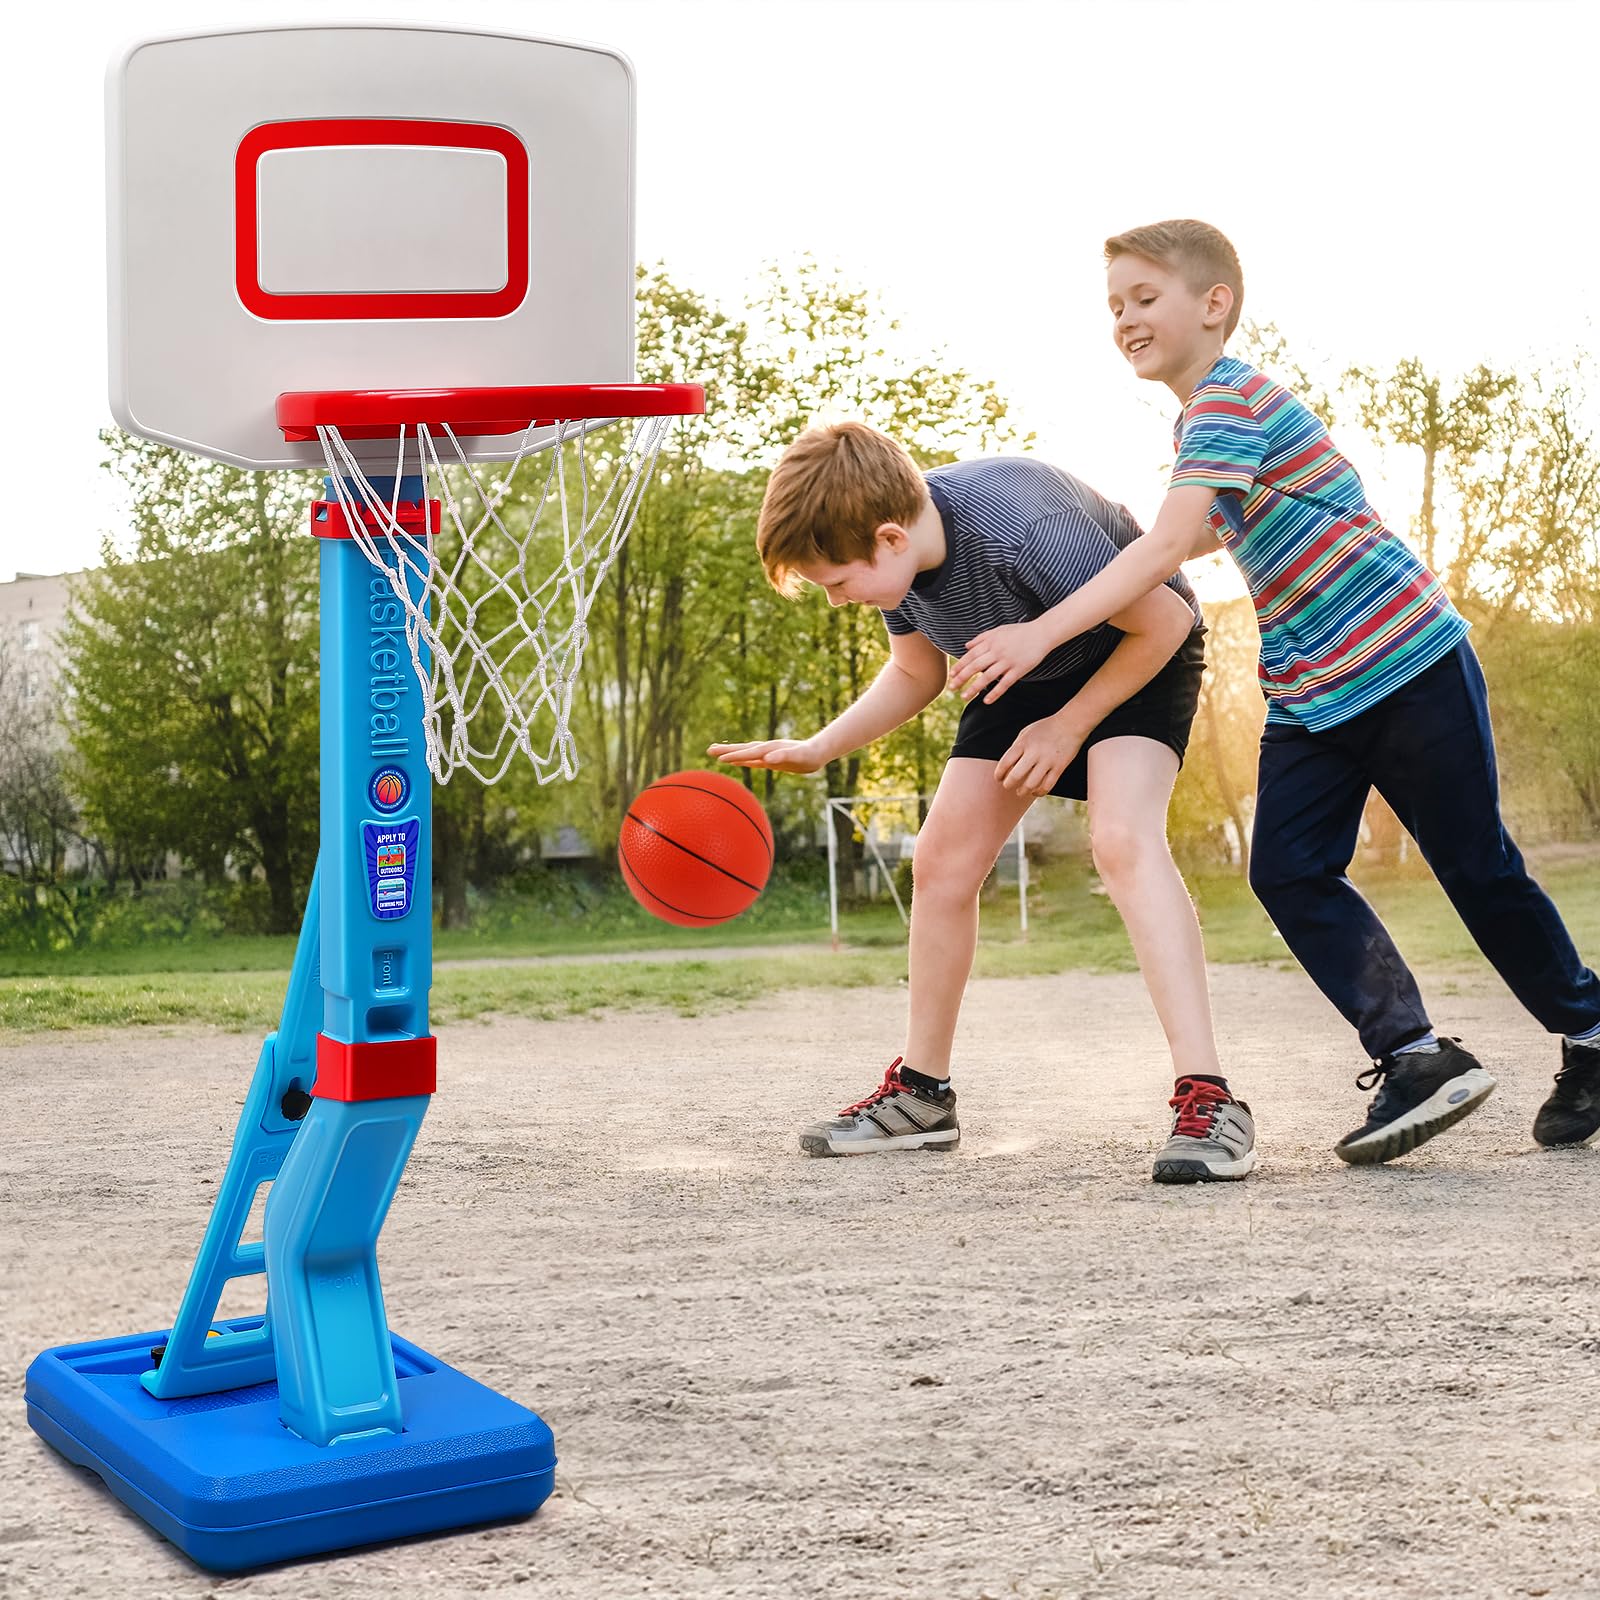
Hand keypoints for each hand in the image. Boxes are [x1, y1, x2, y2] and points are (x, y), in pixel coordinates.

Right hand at [706, 737, 825, 774]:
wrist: (818, 751)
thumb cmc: (810, 755)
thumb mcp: (799, 757)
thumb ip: (784, 757)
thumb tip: (768, 758)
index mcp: (770, 750)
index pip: (749, 752)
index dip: (735, 755)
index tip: (719, 757)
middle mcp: (766, 749)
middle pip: (743, 749)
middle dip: (726, 750)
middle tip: (709, 750)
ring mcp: (767, 753)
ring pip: (745, 752)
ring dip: (731, 752)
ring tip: (715, 752)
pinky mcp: (770, 759)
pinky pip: (752, 758)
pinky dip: (742, 758)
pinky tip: (736, 760)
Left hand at [951, 620, 1050, 703]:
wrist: (1042, 633)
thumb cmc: (1019, 632)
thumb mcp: (998, 630)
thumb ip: (981, 638)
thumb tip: (966, 646)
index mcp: (991, 642)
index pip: (971, 655)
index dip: (960, 666)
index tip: (951, 675)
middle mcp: (997, 651)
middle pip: (975, 666)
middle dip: (962, 678)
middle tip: (951, 688)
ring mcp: (1008, 661)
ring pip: (987, 677)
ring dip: (974, 688)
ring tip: (964, 697)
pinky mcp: (1019, 670)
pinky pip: (1005, 683)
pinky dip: (995, 693)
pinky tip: (986, 701)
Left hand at [995, 716, 1084, 796]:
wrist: (1070, 724)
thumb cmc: (1046, 728)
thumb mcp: (1027, 732)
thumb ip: (1017, 747)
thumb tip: (1008, 766)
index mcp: (1024, 743)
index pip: (1005, 762)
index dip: (999, 773)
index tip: (998, 778)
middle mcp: (1034, 752)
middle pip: (1016, 775)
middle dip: (1008, 784)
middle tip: (1007, 786)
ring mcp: (1047, 761)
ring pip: (1031, 784)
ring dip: (1023, 791)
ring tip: (1020, 792)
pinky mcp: (1059, 767)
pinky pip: (1047, 785)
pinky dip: (1039, 792)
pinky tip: (1035, 792)